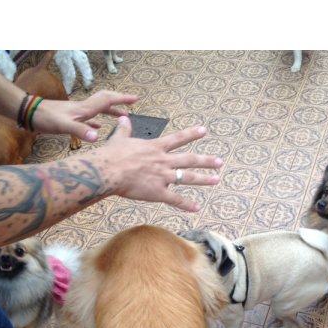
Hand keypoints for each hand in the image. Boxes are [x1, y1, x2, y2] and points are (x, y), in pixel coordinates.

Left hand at [33, 90, 138, 141]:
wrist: (28, 113)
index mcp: (85, 109)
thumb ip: (81, 130)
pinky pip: (89, 118)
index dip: (122, 99)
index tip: (136, 98)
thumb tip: (98, 135)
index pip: (108, 100)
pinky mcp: (70, 118)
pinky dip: (97, 121)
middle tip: (132, 104)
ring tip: (122, 117)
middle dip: (120, 102)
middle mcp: (83, 108)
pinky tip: (98, 127)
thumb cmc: (45, 118)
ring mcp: (77, 112)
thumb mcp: (63, 126)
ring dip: (111, 112)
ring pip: (99, 109)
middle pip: (105, 101)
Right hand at [98, 116, 221, 211]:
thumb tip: (124, 119)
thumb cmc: (111, 155)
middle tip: (219, 162)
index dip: (192, 134)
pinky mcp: (157, 192)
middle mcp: (163, 161)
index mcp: (155, 148)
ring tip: (216, 179)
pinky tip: (197, 208)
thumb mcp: (119, 139)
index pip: (178, 139)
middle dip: (206, 161)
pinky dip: (186, 204)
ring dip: (203, 179)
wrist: (108, 171)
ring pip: (187, 177)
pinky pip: (175, 199)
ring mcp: (162, 177)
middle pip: (189, 159)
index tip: (204, 131)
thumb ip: (125, 130)